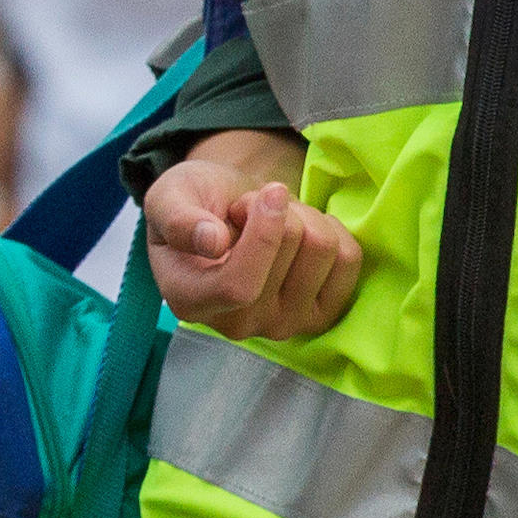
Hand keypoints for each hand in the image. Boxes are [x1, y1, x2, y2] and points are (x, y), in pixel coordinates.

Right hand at [144, 141, 359, 340]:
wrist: (224, 215)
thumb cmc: (194, 205)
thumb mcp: (169, 197)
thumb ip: (178, 218)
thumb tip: (211, 242)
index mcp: (190, 300)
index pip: (240, 285)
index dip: (264, 234)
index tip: (268, 192)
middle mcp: (236, 325)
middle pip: (289, 256)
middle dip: (279, 210)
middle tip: (252, 206)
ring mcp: (281, 325)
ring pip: (322, 251)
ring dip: (302, 216)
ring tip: (273, 218)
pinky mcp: (318, 316)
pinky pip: (349, 259)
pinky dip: (330, 229)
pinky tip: (300, 232)